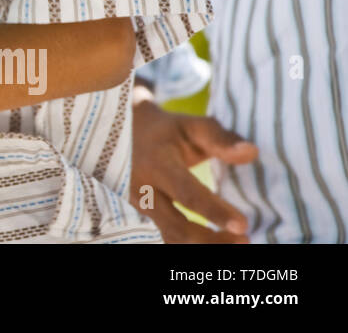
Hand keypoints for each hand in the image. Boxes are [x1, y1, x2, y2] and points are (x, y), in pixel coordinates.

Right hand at [131, 86, 258, 242]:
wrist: (120, 132)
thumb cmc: (163, 130)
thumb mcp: (189, 126)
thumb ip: (220, 139)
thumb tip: (251, 152)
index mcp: (157, 165)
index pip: (187, 193)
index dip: (215, 211)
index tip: (243, 225)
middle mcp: (144, 190)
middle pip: (177, 227)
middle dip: (212, 240)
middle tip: (246, 240)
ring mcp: (140, 205)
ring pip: (172, 236)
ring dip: (205, 244)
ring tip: (235, 242)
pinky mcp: (145, 214)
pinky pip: (170, 234)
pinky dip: (194, 243)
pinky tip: (217, 241)